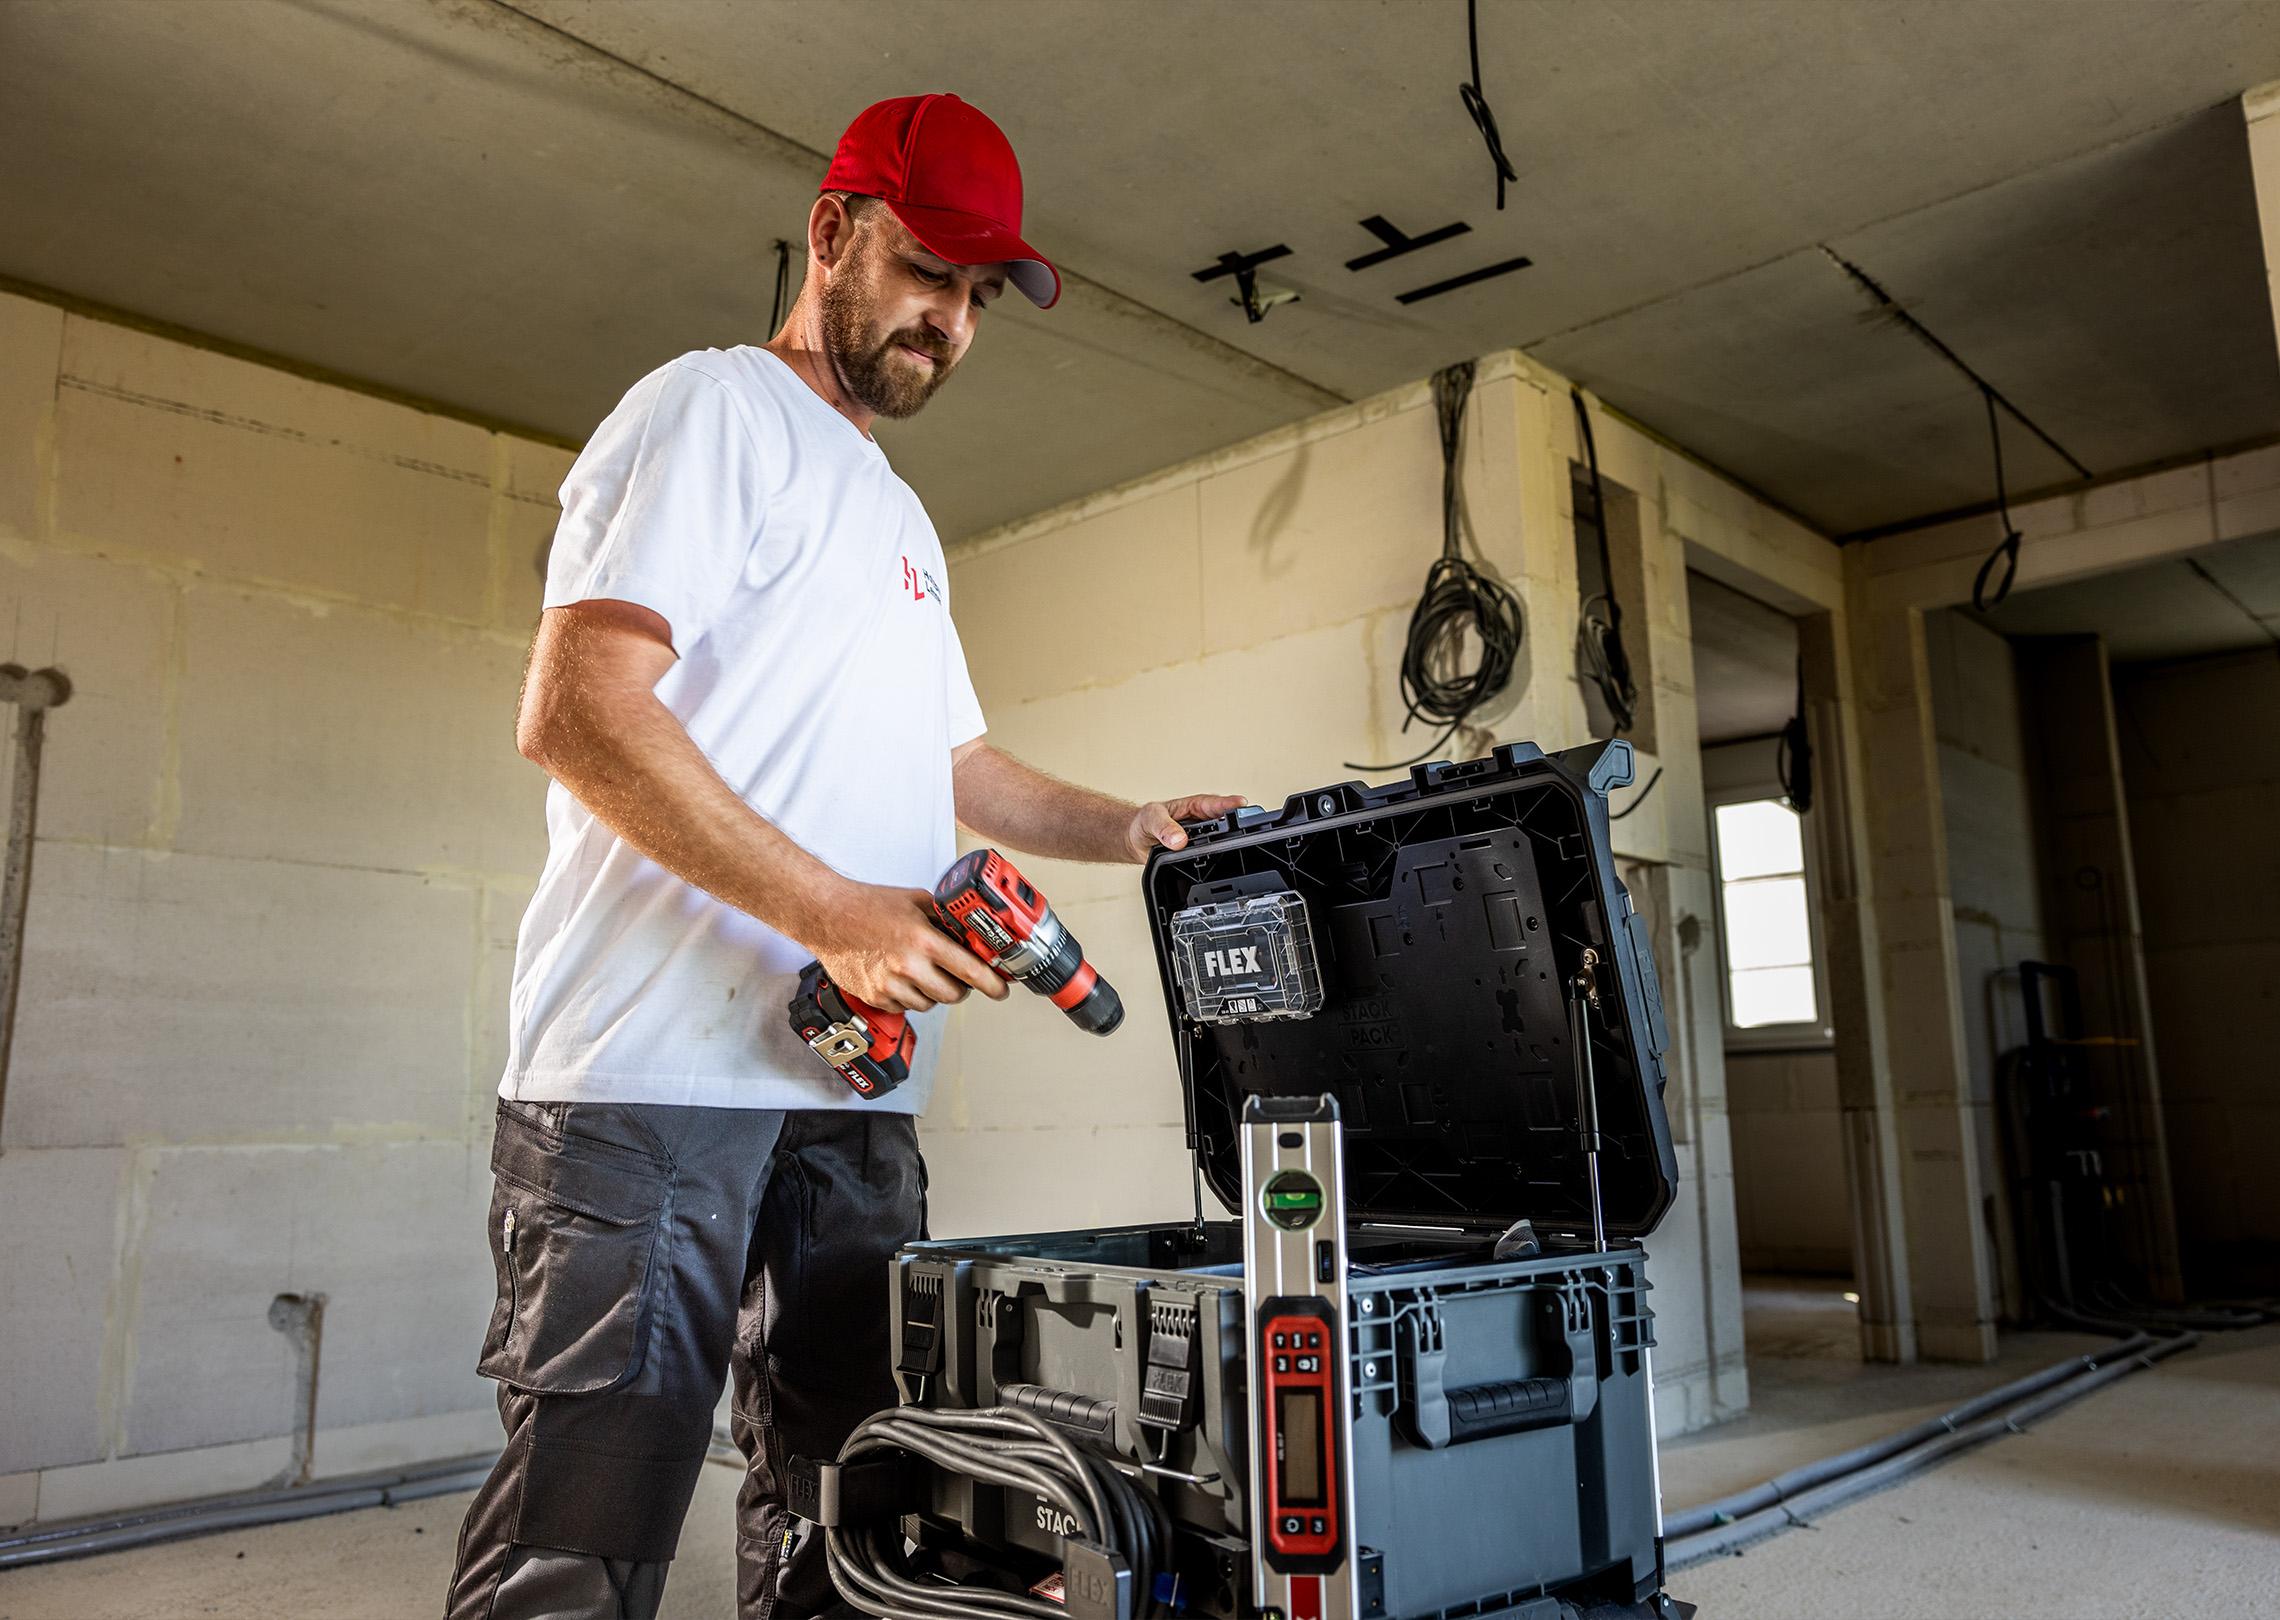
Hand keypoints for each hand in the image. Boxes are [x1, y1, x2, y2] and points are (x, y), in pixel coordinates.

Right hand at [806, 882, 1008, 1014]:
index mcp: (923, 940)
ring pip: (929, 1004)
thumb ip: (944, 916)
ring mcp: (890, 985)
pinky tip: (902, 977)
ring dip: (934, 992)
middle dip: (962, 988)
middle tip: (960, 977)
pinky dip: (910, 996)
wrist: (826, 916)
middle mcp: (908, 966)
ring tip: (924, 971)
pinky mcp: (875, 997)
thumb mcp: (915, 900)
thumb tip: (970, 929)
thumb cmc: (867, 905)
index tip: (1000, 988)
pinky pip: (905, 1007)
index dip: (992, 984)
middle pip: (953, 995)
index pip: (971, 971)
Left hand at [1124, 793, 1246, 860]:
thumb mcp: (1150, 818)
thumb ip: (1164, 827)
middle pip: (1226, 822)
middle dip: (1239, 824)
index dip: (1228, 803)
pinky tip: (1220, 865)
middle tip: (1248, 828)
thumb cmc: (1144, 822)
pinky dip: (1217, 861)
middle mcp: (1202, 822)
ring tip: (1238, 847)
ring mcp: (1202, 839)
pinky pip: (1212, 858)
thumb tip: (1178, 839)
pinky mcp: (1199, 855)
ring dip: (1230, 844)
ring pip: (1222, 842)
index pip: (1214, 803)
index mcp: (1193, 806)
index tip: (1241, 804)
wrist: (1136, 841)